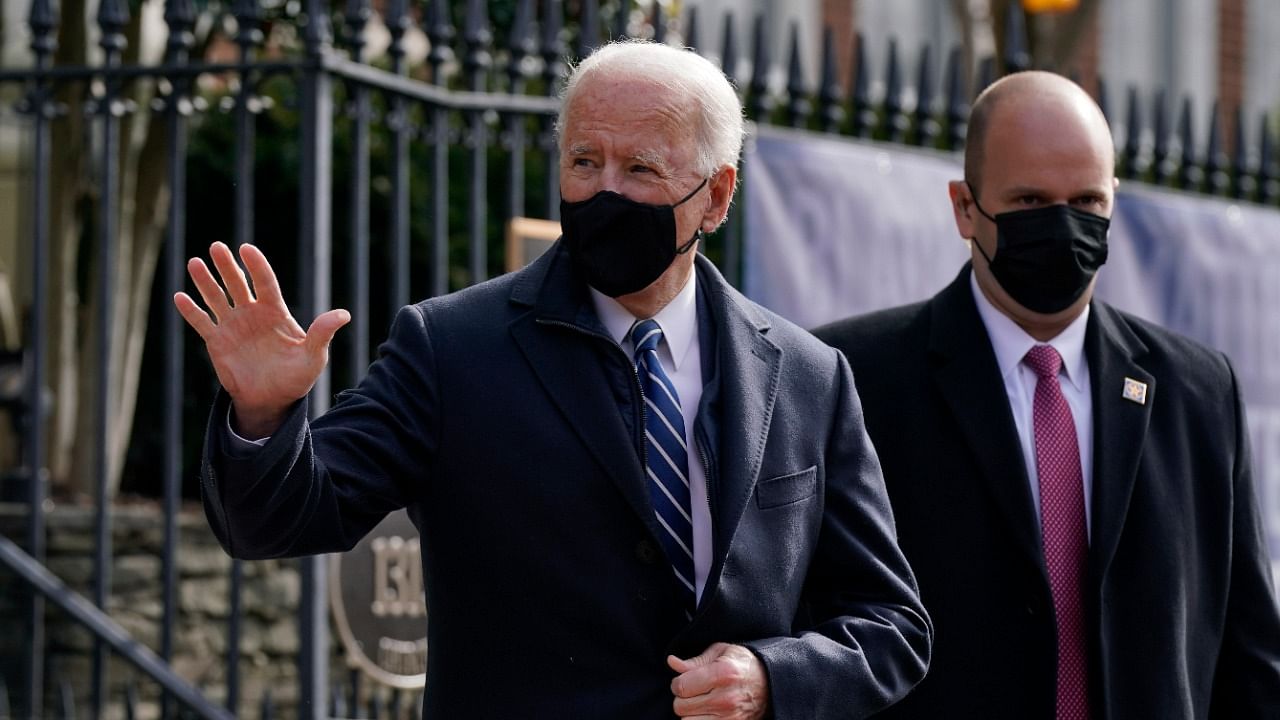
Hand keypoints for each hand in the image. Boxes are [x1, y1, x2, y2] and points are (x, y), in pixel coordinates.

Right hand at [173, 241, 348, 437]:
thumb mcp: (314, 357)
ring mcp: (233, 326)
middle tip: (217, 246)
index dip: (257, 266)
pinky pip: (202, 322)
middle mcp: (252, 314)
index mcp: (276, 312)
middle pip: (238, 284)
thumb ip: (323, 334)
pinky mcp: (217, 342)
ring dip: (205, 281)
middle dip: (227, 266)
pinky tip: (180, 297)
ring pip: (217, 298)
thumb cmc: (296, 377)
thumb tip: (343, 315)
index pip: (265, 283)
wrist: (272, 400)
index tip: (246, 249)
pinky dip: (191, 311)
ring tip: (194, 262)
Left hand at [668, 643, 768, 719]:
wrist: (772, 682)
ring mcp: (730, 717)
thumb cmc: (744, 663)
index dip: (678, 681)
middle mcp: (726, 698)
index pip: (680, 686)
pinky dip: (699, 719)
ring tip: (702, 700)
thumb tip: (672, 662)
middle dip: (682, 697)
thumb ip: (695, 661)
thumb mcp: (722, 652)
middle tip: (694, 690)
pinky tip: (707, 711)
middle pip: (681, 706)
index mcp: (722, 673)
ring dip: (690, 711)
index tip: (685, 679)